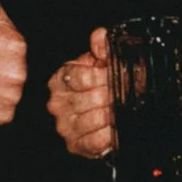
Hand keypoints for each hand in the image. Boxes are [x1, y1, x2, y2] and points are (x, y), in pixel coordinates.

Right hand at [47, 29, 114, 159]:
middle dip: (110, 95)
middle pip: (88, 99)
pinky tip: (115, 127)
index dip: (100, 76)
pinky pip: (94, 141)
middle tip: (123, 92)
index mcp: (60, 79)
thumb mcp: (98, 61)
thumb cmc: (97, 84)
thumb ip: (100, 46)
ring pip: (92, 119)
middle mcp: (57, 103)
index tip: (112, 75)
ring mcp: (65, 126)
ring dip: (111, 114)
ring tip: (121, 108)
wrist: (99, 112)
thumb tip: (100, 36)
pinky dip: (108, 135)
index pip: (78, 77)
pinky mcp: (75, 145)